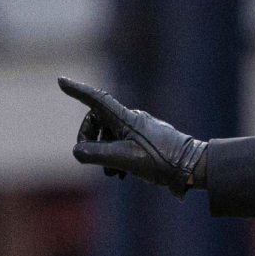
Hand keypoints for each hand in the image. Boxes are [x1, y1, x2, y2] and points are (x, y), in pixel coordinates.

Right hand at [60, 77, 207, 198]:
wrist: (193, 167)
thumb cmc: (160, 160)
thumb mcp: (123, 159)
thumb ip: (96, 154)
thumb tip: (77, 151)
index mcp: (125, 118)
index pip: (96, 100)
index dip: (77, 91)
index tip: (61, 81)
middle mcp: (132, 119)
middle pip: (98, 122)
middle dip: (90, 141)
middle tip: (93, 159)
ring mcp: (141, 129)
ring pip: (110, 136)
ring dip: (104, 154)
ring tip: (113, 174)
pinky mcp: (148, 141)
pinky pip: (123, 144)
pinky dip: (117, 158)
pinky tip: (123, 175)